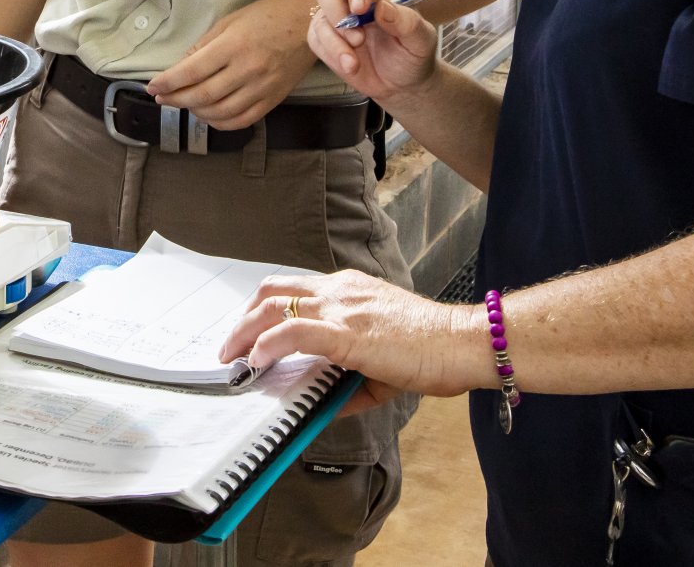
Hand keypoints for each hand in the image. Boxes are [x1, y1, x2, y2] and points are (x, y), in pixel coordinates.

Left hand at [145, 0, 314, 128]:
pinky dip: (221, 123)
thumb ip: (204, 46)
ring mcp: (263, 87)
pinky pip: (243, 120)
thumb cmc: (269, 15)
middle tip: (162, 98)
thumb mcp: (230, 21)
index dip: (168, 82)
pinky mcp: (274, 99)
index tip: (153, 86)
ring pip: (221, 112)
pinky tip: (209, 115)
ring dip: (196, 113)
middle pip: (203, 95)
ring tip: (184, 104)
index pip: (192, 71)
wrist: (311, 22)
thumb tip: (180, 67)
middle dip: (176, 99)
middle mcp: (248, 69)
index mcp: (234, 45)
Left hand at [219, 270, 483, 407]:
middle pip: (273, 290)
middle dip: (244, 318)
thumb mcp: (382, 362)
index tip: (249, 333)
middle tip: (231, 347)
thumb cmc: (433, 350)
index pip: (294, 289)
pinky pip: (293, 332)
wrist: (463, 343)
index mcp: (349, 289)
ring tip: (233, 357)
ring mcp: (342, 307)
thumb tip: (321, 404)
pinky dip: (268, 345)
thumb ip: (348, 379)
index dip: (265, 309)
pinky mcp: (346, 331)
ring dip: (245, 332)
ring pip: (275, 307)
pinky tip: (258, 362)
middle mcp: (340, 290)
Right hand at [308, 0, 439, 104]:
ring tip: (356, 62)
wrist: (402, 84)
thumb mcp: (422, 40)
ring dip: (335, 42)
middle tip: (357, 37)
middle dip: (335, 10)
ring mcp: (336, 16)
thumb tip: (382, 7)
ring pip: (319, 17)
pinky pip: (316, 40)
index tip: (360, 8)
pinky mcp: (325, 38)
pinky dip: (332, 55)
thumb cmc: (414, 54)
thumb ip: (408, 22)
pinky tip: (351, 66)